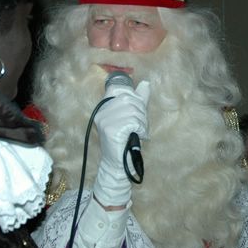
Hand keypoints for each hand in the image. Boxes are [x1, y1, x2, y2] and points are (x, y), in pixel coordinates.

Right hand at [92, 81, 149, 206]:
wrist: (118, 164)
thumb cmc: (126, 141)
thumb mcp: (132, 117)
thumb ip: (138, 100)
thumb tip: (146, 83)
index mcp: (104, 107)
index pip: (118, 89)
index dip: (132, 96)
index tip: (137, 109)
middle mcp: (101, 112)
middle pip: (129, 99)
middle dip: (141, 112)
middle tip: (141, 125)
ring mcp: (105, 121)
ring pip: (132, 110)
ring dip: (142, 122)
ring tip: (139, 131)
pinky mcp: (111, 130)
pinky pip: (133, 121)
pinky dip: (141, 129)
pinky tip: (138, 135)